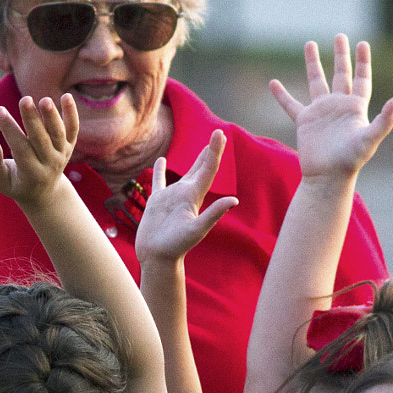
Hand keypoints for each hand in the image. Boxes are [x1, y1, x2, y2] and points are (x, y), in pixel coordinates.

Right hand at [0, 95, 78, 207]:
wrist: (43, 192)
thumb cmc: (15, 183)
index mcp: (31, 174)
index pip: (20, 149)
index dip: (9, 129)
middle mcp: (50, 165)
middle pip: (41, 140)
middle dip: (33, 120)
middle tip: (24, 100)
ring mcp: (62, 155)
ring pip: (58, 134)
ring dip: (52, 116)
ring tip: (44, 100)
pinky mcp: (70, 146)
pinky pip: (73, 129)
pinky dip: (72, 114)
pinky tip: (66, 96)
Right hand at [135, 131, 238, 263]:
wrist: (158, 258)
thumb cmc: (176, 246)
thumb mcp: (196, 230)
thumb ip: (214, 214)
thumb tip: (234, 201)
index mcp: (195, 196)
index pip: (208, 169)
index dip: (214, 151)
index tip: (220, 134)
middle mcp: (186, 194)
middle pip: (202, 168)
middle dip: (210, 151)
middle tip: (219, 135)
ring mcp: (172, 197)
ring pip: (185, 173)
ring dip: (194, 159)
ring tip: (202, 146)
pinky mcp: (158, 202)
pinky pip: (160, 181)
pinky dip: (160, 170)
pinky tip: (161, 161)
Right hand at [270, 35, 392, 180]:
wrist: (328, 177)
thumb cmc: (351, 160)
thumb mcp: (371, 138)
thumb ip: (385, 119)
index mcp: (355, 107)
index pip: (361, 78)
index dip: (362, 61)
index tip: (363, 43)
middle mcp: (338, 105)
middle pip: (340, 74)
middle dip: (341, 55)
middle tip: (340, 36)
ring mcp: (321, 112)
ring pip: (316, 82)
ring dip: (313, 63)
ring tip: (309, 43)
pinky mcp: (304, 122)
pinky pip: (290, 104)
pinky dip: (281, 94)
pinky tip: (273, 83)